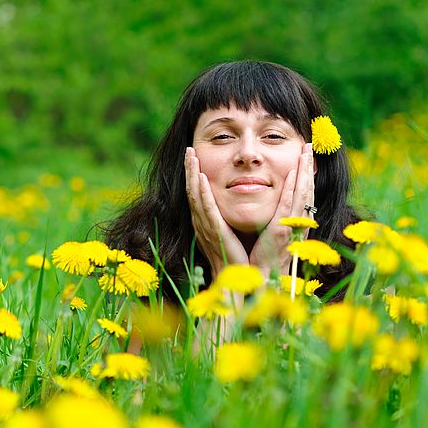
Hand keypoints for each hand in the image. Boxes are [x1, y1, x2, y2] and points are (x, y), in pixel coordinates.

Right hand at [185, 147, 249, 275]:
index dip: (194, 174)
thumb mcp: (230, 231)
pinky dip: (203, 192)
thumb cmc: (237, 256)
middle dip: (190, 169)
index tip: (194, 156)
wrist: (238, 278)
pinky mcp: (215, 231)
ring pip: (196, 195)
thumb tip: (231, 203)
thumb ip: (227, 217)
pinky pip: (207, 209)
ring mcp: (206, 227)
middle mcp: (202, 222)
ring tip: (192, 156)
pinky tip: (202, 178)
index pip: (197, 193)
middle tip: (189, 149)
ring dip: (193, 174)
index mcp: (206, 221)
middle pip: (192, 190)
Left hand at [248, 143, 315, 277]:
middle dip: (308, 166)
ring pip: (303, 193)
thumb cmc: (265, 258)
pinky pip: (289, 206)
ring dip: (305, 171)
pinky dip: (294, 189)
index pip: (303, 192)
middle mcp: (298, 222)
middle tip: (309, 145)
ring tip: (305, 151)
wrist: (262, 278)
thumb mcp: (273, 233)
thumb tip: (276, 206)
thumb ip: (277, 218)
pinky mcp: (282, 231)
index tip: (306, 155)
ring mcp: (292, 226)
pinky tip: (294, 174)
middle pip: (307, 188)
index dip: (306, 173)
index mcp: (295, 221)